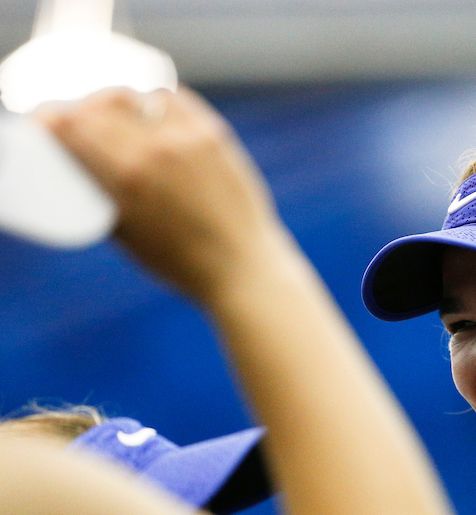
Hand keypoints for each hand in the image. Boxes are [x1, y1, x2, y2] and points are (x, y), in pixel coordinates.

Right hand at [37, 87, 294, 302]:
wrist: (241, 268)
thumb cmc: (180, 262)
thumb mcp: (124, 233)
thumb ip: (100, 194)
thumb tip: (82, 164)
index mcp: (124, 177)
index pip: (69, 125)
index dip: (48, 119)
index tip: (45, 124)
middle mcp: (154, 151)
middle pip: (97, 105)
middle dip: (77, 109)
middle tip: (75, 120)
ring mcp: (187, 140)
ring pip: (134, 96)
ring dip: (114, 100)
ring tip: (110, 114)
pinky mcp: (214, 136)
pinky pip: (175, 99)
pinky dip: (154, 98)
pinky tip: (147, 105)